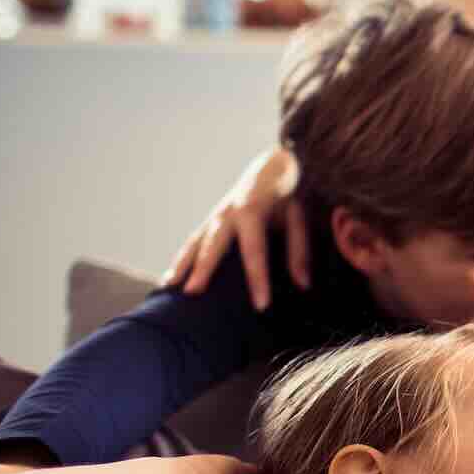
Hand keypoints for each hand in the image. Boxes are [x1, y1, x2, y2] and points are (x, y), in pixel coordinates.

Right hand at [160, 147, 309, 310]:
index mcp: (252, 210)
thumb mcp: (298, 215)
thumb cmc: (287, 194)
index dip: (257, 278)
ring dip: (181, 265)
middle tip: (193, 293)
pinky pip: (192, 242)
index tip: (261, 306)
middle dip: (203, 269)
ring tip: (169, 287)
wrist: (270, 166)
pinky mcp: (210, 221)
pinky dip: (180, 260)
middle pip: (213, 244)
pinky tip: (170, 280)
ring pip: (194, 242)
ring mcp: (215, 216)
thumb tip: (303, 286)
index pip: (254, 250)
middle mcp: (227, 213)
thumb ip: (299, 250)